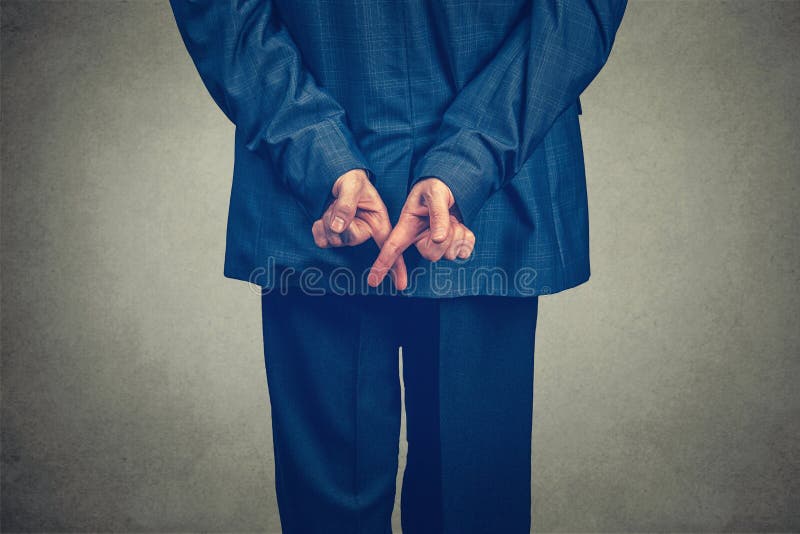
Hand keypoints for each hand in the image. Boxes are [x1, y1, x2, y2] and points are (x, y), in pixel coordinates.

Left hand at [312, 169, 407, 288]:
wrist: (333, 175)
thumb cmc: (350, 178)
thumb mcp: (352, 185)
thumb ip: (346, 204)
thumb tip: (339, 228)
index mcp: (377, 220)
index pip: (389, 245)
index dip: (396, 265)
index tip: (401, 284)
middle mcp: (365, 230)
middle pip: (351, 240)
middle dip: (339, 223)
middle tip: (336, 204)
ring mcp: (348, 234)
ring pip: (334, 241)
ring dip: (327, 222)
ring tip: (331, 206)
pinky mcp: (333, 235)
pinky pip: (322, 241)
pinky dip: (318, 229)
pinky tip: (322, 217)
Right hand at [368, 178, 474, 287]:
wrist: (454, 185)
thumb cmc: (437, 186)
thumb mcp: (435, 193)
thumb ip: (437, 214)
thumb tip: (439, 238)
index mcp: (409, 226)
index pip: (393, 247)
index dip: (383, 264)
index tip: (372, 281)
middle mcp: (420, 238)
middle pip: (431, 256)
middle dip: (446, 239)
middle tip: (449, 220)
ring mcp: (436, 244)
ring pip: (449, 255)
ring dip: (458, 234)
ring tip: (453, 219)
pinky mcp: (453, 246)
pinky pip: (464, 253)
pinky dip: (468, 239)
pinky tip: (461, 227)